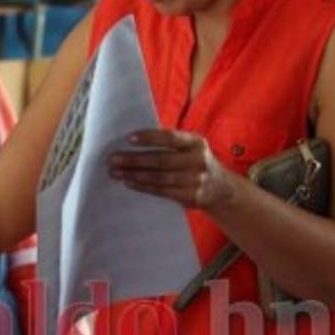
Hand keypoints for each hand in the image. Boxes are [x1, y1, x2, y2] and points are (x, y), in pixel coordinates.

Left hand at [108, 129, 236, 209]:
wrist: (220, 189)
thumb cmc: (194, 162)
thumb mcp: (190, 148)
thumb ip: (170, 143)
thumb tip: (133, 141)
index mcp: (196, 143)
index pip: (170, 137)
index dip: (149, 138)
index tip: (128, 139)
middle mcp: (198, 161)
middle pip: (161, 160)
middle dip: (134, 159)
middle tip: (113, 159)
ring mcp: (196, 181)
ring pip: (160, 178)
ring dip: (135, 175)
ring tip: (116, 172)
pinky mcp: (191, 197)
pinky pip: (162, 191)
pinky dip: (143, 187)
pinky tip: (129, 183)